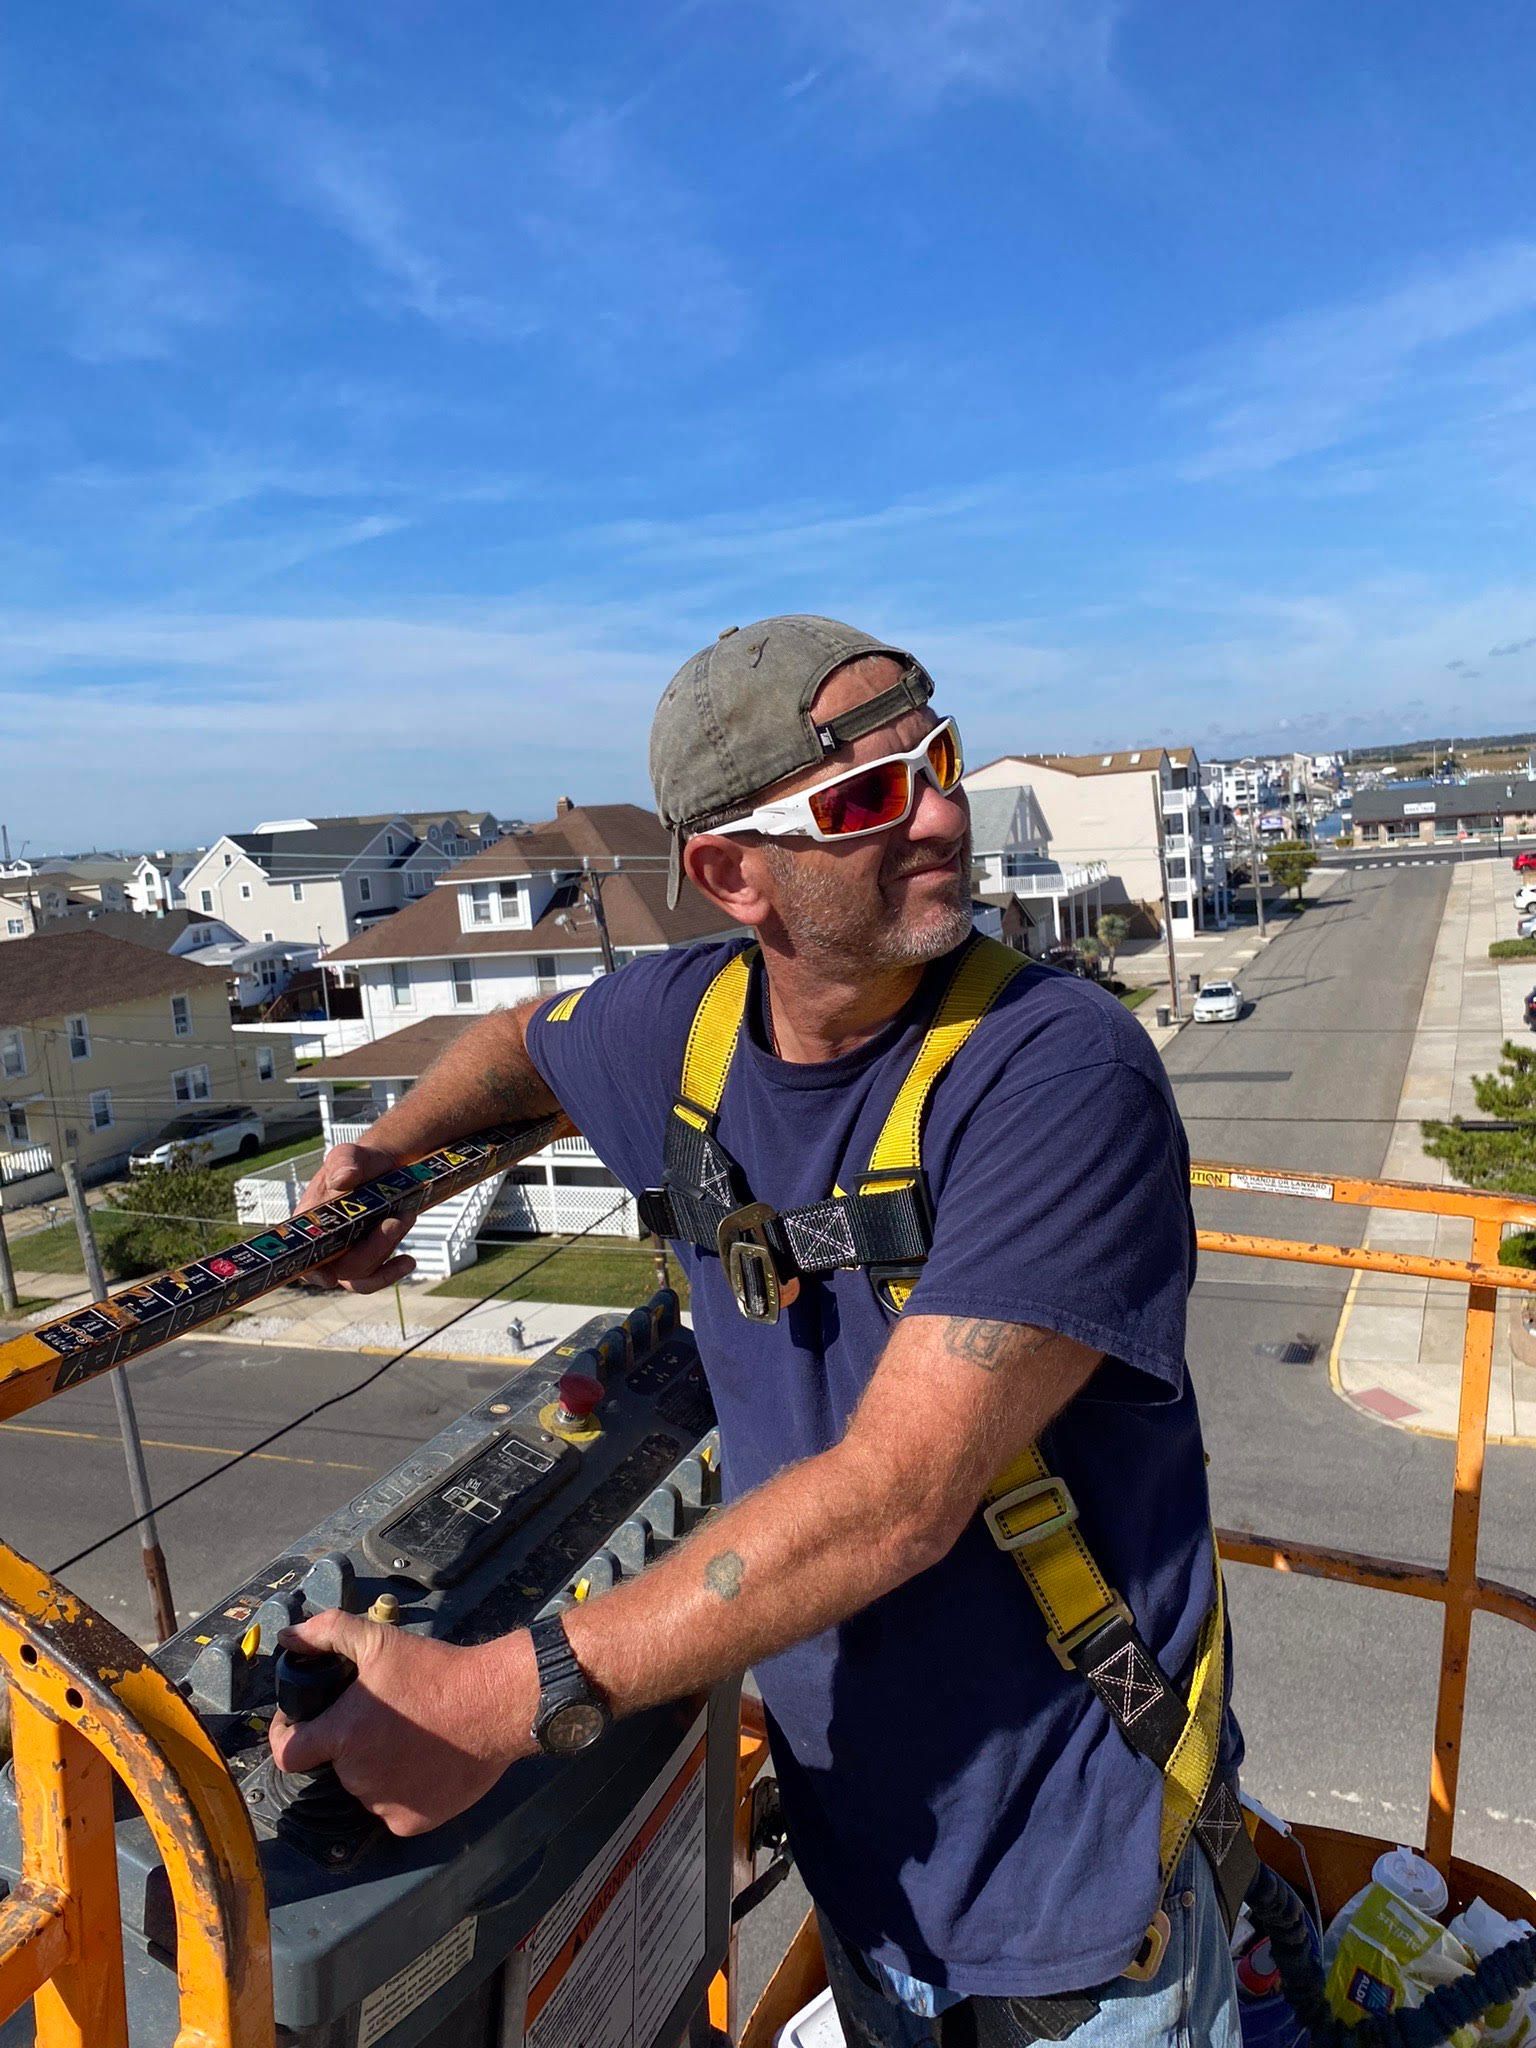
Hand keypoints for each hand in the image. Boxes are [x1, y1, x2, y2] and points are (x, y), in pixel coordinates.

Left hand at [268, 1609, 538, 1835]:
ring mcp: (385, 1805)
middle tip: (381, 1720)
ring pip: (366, 1788)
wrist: (497, 1704)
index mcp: (343, 1736)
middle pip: (336, 1766)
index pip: (288, 1754)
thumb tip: (288, 1637)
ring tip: (409, 1740)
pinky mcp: (412, 1824)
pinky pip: (394, 1809)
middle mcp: (357, 1778)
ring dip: (377, 1769)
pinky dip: (403, 1792)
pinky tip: (425, 1764)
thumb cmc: (436, 1671)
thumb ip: (327, 1632)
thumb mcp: (380, 1639)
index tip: (305, 1725)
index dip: (289, 1738)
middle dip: (349, 1745)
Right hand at [299, 1143, 416, 1292]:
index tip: (329, 1277)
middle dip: (373, 1246)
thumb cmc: (358, 1164)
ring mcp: (346, 1255)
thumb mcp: (349, 1155)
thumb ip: (344, 1162)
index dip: (312, 1271)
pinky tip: (408, 1261)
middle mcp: (324, 1244)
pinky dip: (392, 1272)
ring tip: (407, 1217)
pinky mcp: (367, 1259)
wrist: (383, 1169)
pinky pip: (376, 1276)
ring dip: (387, 1250)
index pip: (302, 1254)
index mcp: (309, 1221)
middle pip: (342, 1266)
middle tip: (398, 1217)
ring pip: (362, 1274)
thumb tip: (342, 1178)